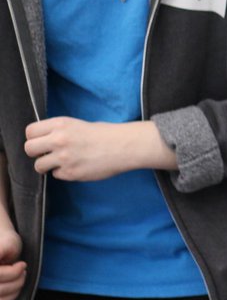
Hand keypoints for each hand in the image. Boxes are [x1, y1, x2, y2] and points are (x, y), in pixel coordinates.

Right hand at [0, 227, 25, 299]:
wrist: (1, 247)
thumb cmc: (5, 244)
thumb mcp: (6, 243)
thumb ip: (1, 250)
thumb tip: (0, 259)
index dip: (13, 272)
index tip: (22, 264)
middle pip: (0, 290)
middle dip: (18, 281)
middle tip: (24, 272)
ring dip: (16, 290)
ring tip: (19, 278)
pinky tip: (12, 289)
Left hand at [25, 117, 171, 180]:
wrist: (126, 146)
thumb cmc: (106, 133)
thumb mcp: (79, 124)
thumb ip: (60, 132)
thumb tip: (44, 142)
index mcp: (61, 124)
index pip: (30, 131)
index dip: (35, 138)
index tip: (42, 141)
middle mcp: (59, 140)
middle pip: (28, 149)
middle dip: (36, 153)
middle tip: (48, 154)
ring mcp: (64, 158)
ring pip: (38, 166)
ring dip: (47, 166)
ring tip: (62, 163)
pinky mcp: (71, 173)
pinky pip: (56, 175)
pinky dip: (63, 173)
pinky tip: (77, 167)